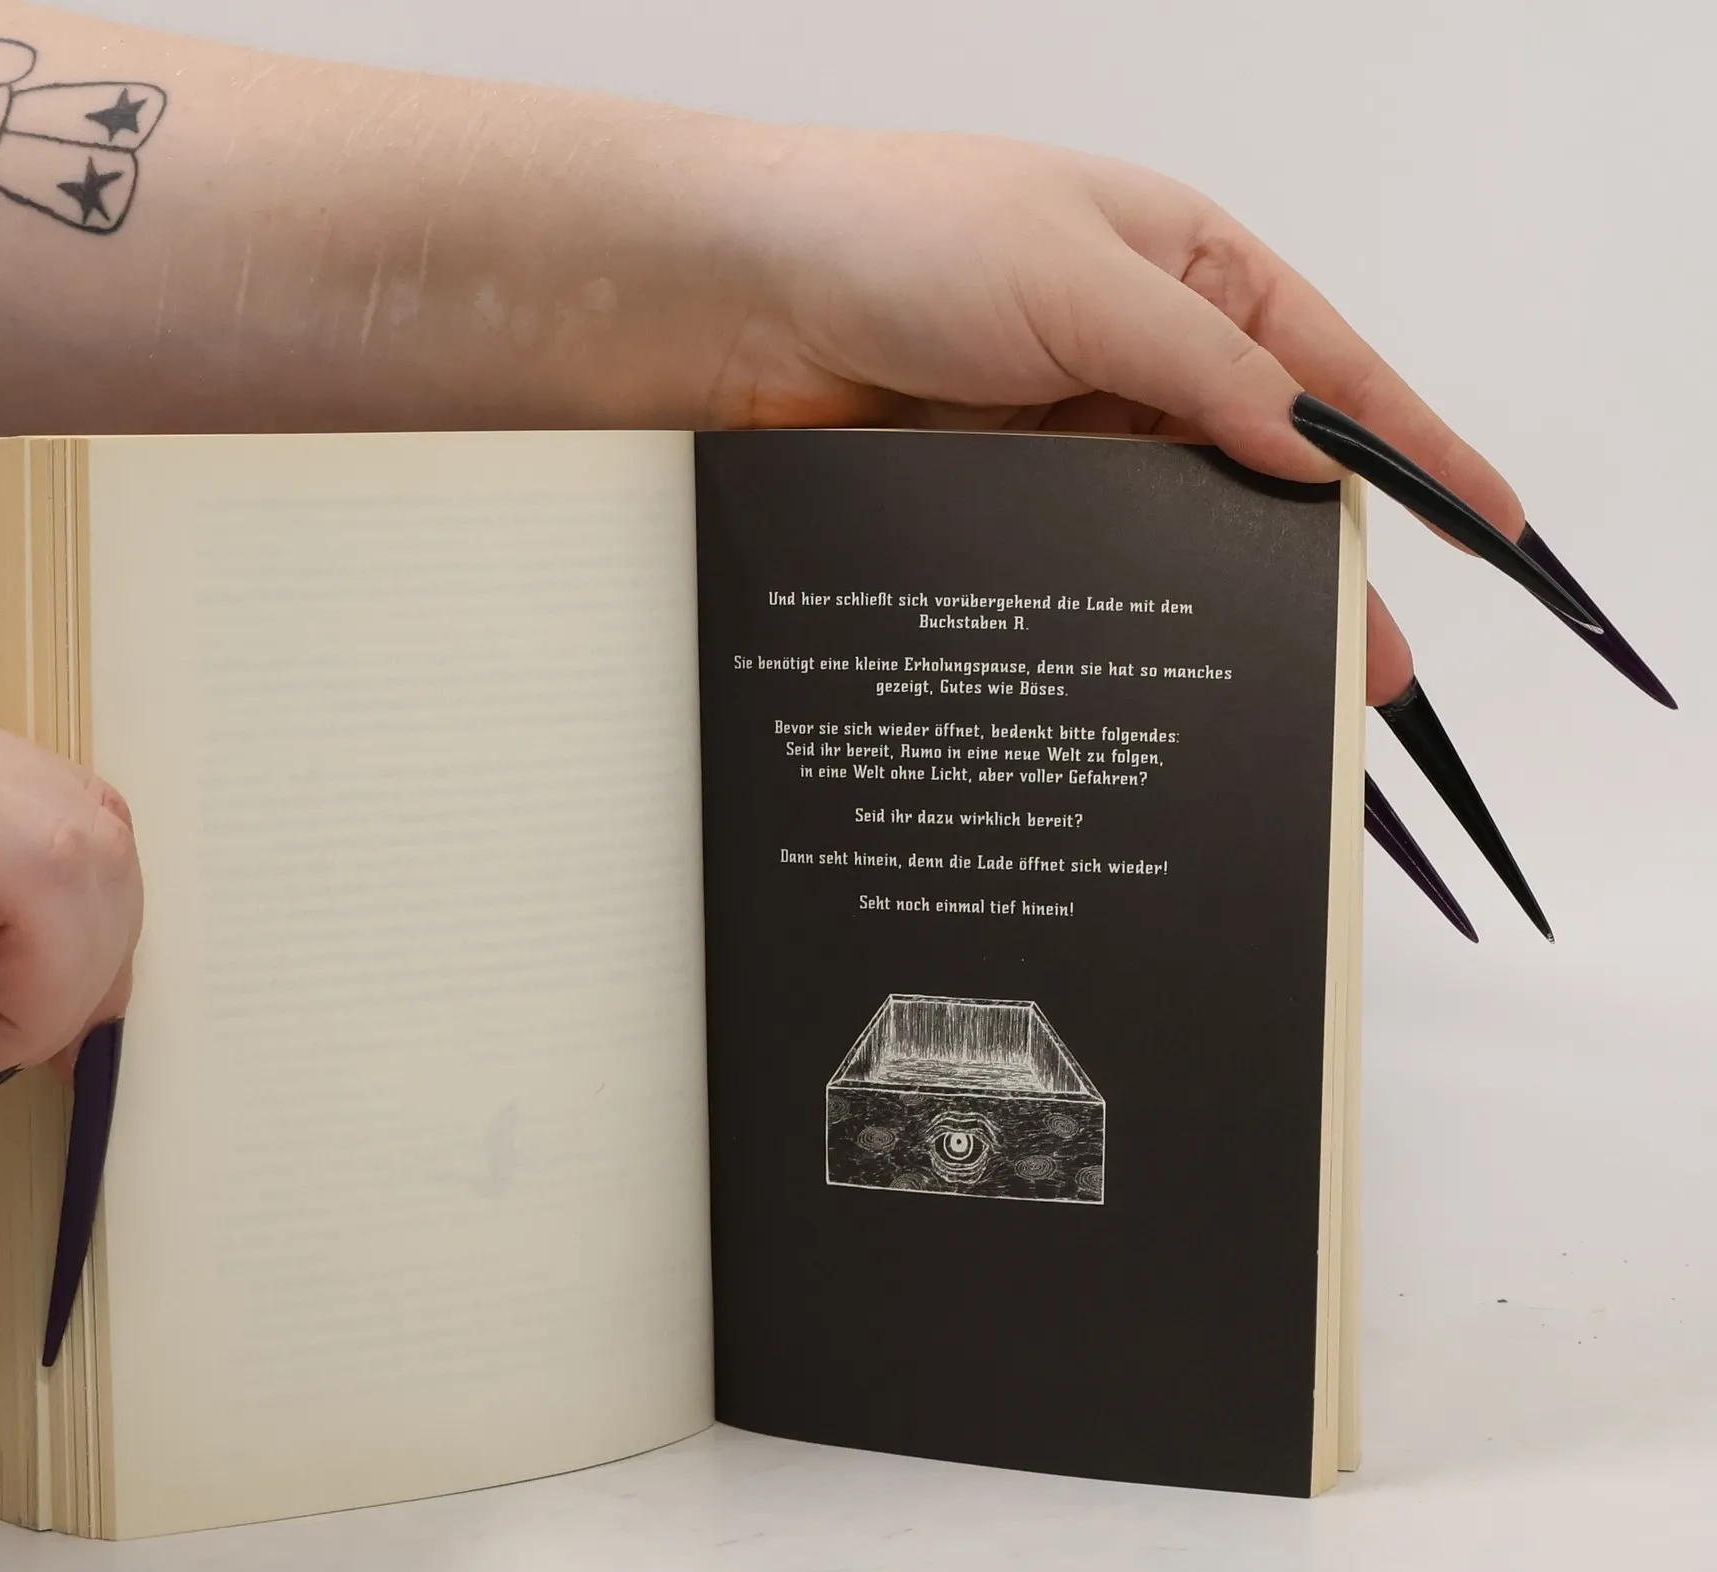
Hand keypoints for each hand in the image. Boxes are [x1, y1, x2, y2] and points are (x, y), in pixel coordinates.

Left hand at [725, 130, 1524, 703]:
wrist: (729, 301)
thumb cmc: (896, 234)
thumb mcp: (1084, 280)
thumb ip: (1208, 373)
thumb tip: (1314, 456)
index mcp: (1184, 272)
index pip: (1328, 371)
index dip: (1414, 448)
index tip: (1489, 526)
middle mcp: (1133, 358)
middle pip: (1260, 476)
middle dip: (1325, 566)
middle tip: (1378, 665)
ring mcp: (1065, 440)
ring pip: (1178, 535)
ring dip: (1229, 605)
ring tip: (1286, 690)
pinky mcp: (998, 502)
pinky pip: (1090, 564)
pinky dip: (1132, 611)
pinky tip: (1166, 665)